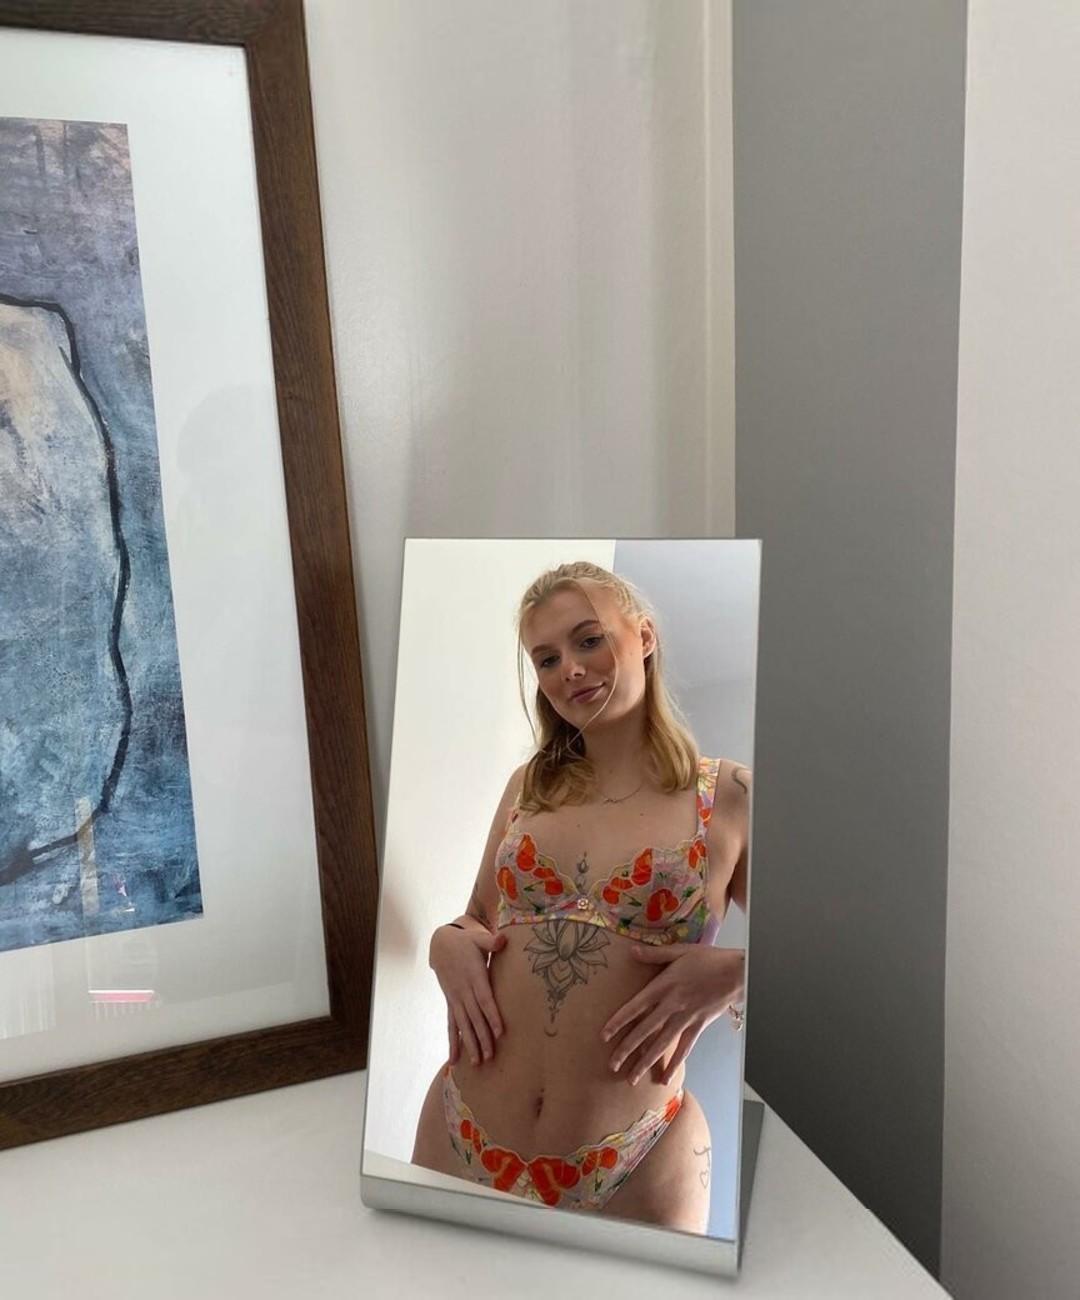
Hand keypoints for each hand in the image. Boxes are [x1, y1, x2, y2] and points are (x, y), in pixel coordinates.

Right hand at [429, 923, 506, 1066]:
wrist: (442, 944)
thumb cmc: (467, 942)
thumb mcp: (479, 938)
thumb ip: (492, 941)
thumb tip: (503, 939)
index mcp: (473, 976)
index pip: (484, 999)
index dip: (492, 1015)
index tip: (500, 1032)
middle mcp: (463, 991)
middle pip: (475, 1017)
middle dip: (482, 1037)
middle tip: (491, 1056)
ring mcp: (455, 998)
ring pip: (463, 1025)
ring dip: (470, 1044)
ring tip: (477, 1063)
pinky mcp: (451, 1003)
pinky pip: (452, 1025)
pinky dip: (453, 1042)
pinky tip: (454, 1060)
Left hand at [601, 944, 745, 1085]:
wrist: (737, 973)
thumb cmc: (708, 959)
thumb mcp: (680, 951)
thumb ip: (654, 954)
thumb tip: (632, 951)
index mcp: (663, 986)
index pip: (635, 1007)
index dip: (619, 1022)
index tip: (604, 1036)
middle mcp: (671, 1005)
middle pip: (644, 1031)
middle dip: (626, 1049)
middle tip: (611, 1065)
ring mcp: (685, 1018)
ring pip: (661, 1044)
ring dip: (645, 1062)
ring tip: (632, 1078)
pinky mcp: (699, 1026)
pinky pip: (684, 1048)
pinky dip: (675, 1064)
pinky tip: (665, 1078)